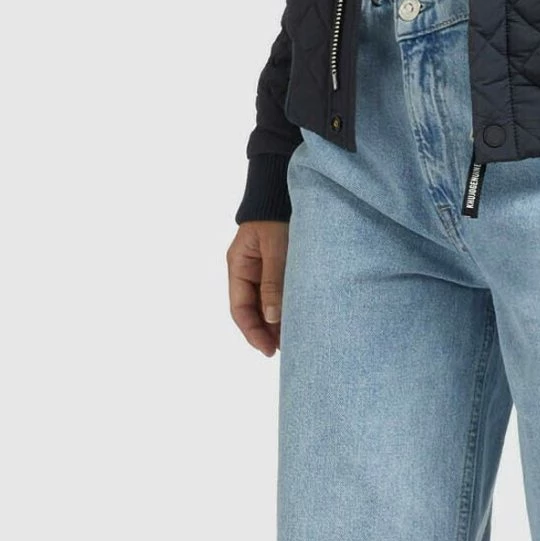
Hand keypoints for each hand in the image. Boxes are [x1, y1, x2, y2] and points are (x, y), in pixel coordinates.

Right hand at [228, 219, 288, 355]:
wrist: (286, 190)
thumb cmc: (278, 214)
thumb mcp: (276, 247)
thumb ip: (274, 281)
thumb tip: (273, 318)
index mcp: (239, 265)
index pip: (240, 308)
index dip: (253, 332)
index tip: (269, 349)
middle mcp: (249, 271)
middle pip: (254, 311)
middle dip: (267, 332)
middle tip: (287, 350)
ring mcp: (264, 269)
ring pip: (268, 304)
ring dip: (279, 322)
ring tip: (296, 339)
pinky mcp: (281, 266)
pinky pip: (280, 293)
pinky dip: (288, 307)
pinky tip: (300, 319)